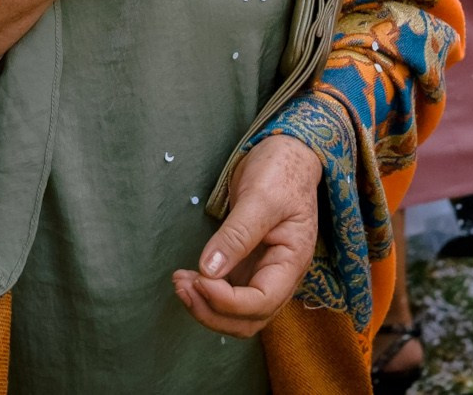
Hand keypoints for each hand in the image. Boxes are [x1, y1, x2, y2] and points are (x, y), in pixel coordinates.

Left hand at [172, 135, 321, 336]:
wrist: (286, 153)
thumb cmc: (281, 170)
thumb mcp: (260, 198)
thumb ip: (237, 235)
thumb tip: (209, 270)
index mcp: (292, 262)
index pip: (261, 302)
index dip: (228, 301)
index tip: (199, 279)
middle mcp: (280, 276)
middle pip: (248, 319)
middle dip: (212, 312)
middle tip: (182, 285)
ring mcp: (263, 272)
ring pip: (236, 314)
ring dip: (205, 307)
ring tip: (180, 282)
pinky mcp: (247, 265)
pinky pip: (228, 295)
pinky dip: (205, 294)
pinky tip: (187, 278)